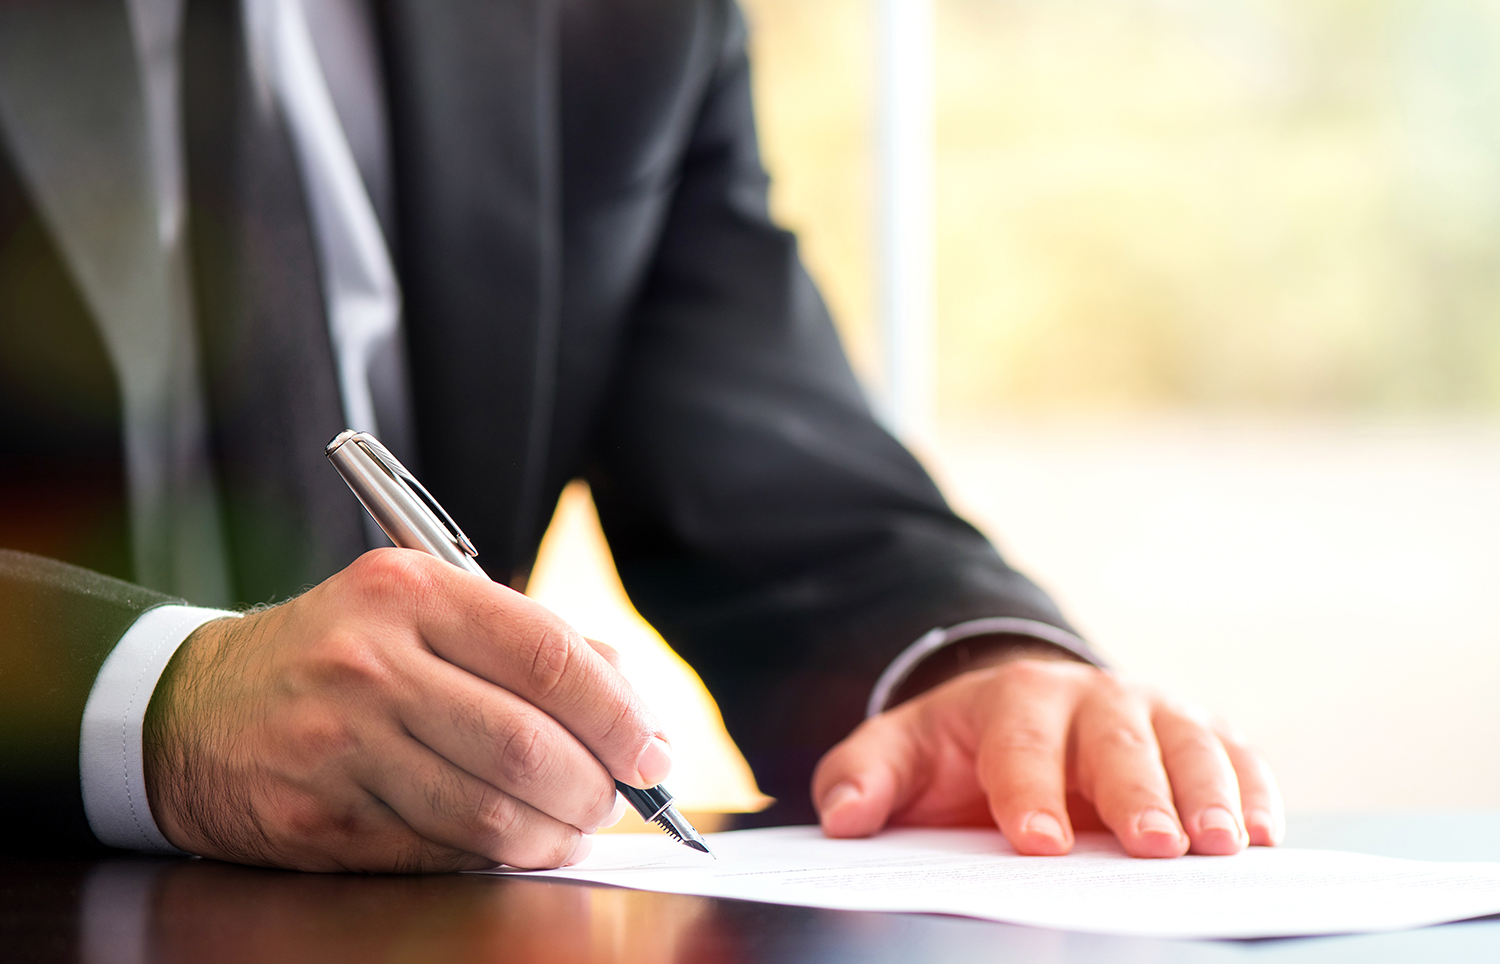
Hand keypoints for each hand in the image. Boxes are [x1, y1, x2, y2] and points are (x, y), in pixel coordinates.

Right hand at [143, 548, 668, 871]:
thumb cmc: (336, 653)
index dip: (619, 713)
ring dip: (555, 835)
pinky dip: (495, 858)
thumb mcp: (422, 608)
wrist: (192, 710)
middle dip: (596, 786)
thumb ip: (530, 641)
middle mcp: (371, 663)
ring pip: (490, 814)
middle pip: (528, 744)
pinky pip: (439, 853)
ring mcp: (339, 746)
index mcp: (409, 592)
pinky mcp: (320, 819)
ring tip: (572, 828)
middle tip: (617, 797)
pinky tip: (513, 844)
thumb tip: (633, 707)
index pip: (548, 655)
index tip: (654, 748)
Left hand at [812, 655, 1281, 857]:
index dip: (1029, 793)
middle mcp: (1090, 698)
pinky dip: (1255, 790)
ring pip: (1187, 745)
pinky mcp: (1199, 734)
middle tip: (1152, 846)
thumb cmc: (962, 746)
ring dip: (1208, 794)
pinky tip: (1266, 833)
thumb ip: (864, 776)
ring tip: (1223, 845)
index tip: (1036, 842)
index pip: (1021, 746)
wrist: (1022, 707)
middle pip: (1116, 743)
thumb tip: (843, 818)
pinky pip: (1237, 755)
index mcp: (1012, 700)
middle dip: (1136, 793)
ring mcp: (1152, 712)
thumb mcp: (900, 752)